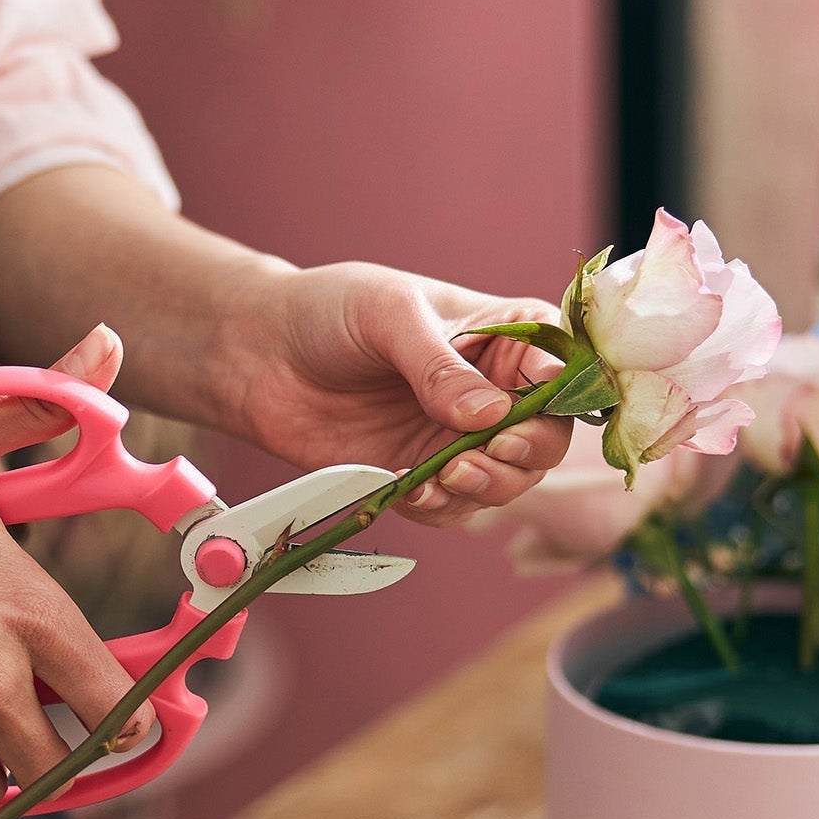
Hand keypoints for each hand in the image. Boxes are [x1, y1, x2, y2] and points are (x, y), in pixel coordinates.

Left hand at [218, 263, 572, 526]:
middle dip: (527, 452)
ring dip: (489, 487)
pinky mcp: (417, 475)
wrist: (258, 352)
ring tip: (447, 476)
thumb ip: (439, 365)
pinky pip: (452, 508)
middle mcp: (489, 392)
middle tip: (489, 452)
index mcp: (502, 336)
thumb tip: (489, 415)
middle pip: (545, 438)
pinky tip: (415, 492)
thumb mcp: (389, 315)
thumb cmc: (329, 310)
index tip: (527, 409)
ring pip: (506, 481)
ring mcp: (454, 438)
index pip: (560, 369)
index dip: (558, 395)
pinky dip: (443, 508)